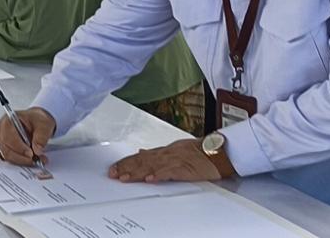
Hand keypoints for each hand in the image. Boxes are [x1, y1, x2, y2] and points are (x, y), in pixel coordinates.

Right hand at [0, 107, 55, 165]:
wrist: (37, 123)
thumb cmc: (37, 120)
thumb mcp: (44, 124)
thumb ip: (41, 136)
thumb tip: (37, 150)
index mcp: (8, 121)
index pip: (8, 137)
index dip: (19, 147)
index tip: (31, 154)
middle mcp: (2, 132)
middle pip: (7, 149)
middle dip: (22, 157)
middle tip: (35, 160)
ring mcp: (3, 142)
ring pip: (9, 156)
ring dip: (23, 161)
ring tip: (37, 160)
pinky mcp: (7, 150)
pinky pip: (12, 159)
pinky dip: (22, 162)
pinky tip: (31, 160)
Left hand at [108, 139, 223, 182]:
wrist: (217, 151)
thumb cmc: (198, 152)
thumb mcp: (173, 150)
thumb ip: (156, 153)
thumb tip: (141, 151)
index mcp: (163, 151)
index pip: (140, 157)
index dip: (125, 163)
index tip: (114, 169)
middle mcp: (166, 154)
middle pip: (142, 161)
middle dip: (126, 168)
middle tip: (113, 174)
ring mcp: (175, 160)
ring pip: (152, 166)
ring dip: (137, 172)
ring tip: (125, 178)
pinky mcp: (185, 168)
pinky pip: (170, 172)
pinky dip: (160, 175)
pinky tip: (150, 179)